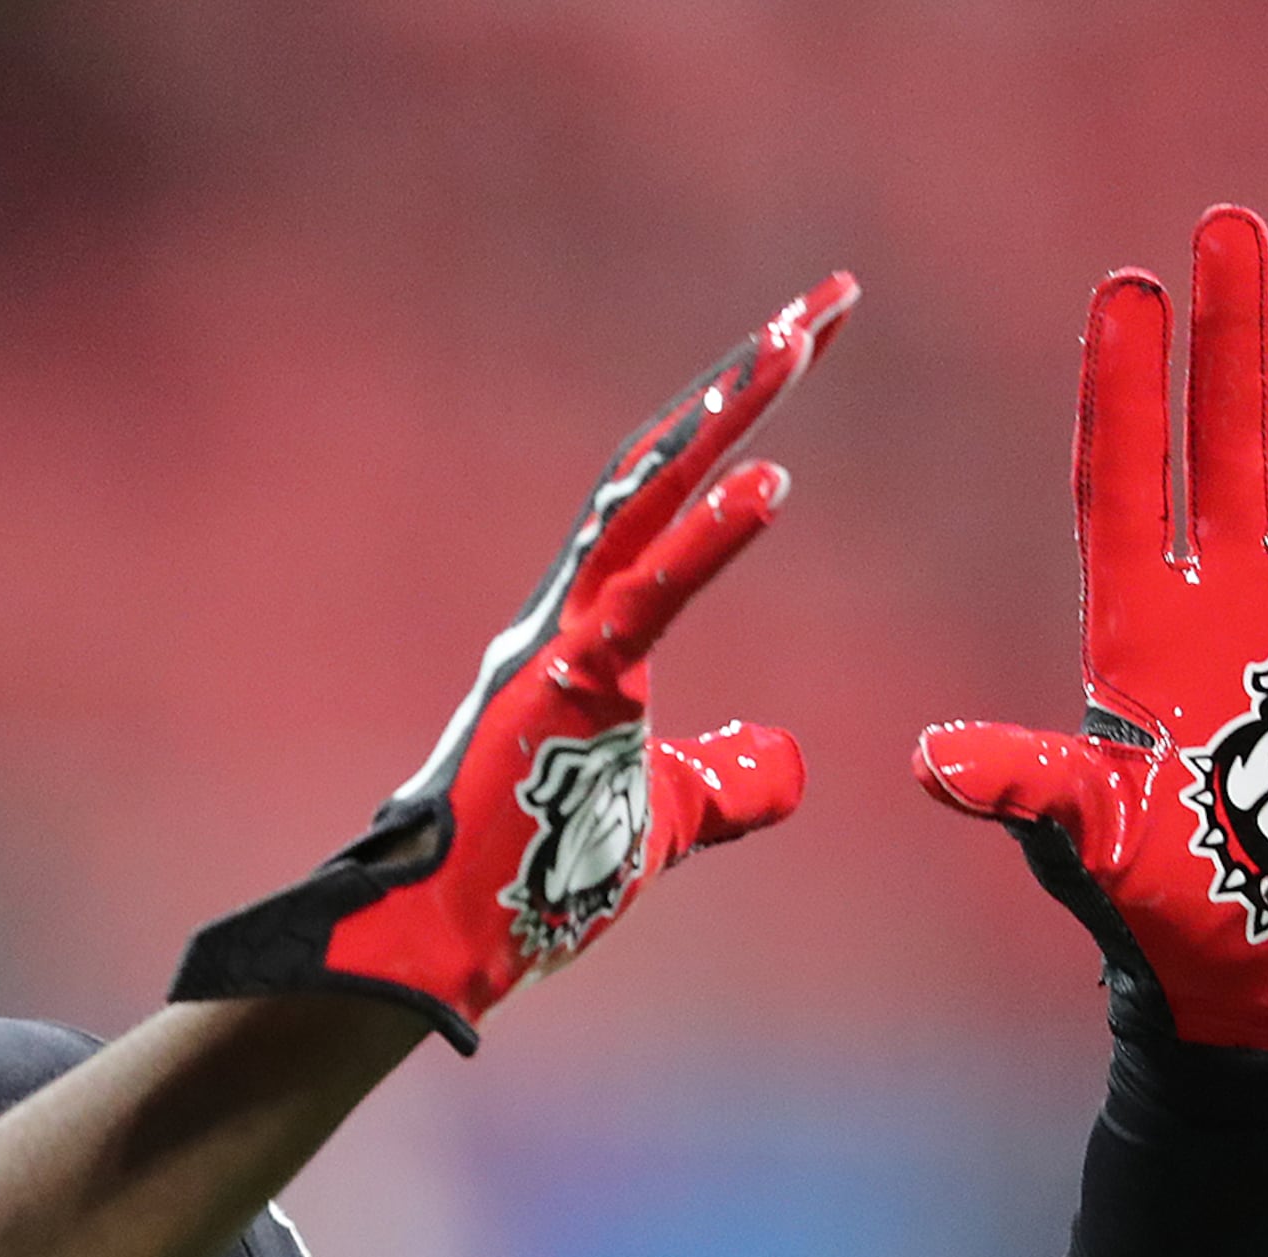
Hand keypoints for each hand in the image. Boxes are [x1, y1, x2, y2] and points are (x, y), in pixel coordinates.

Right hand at [172, 274, 852, 1050]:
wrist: (440, 947)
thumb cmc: (531, 888)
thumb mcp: (660, 824)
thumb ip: (722, 780)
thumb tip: (792, 763)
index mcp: (586, 637)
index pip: (672, 502)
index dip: (737, 423)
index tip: (803, 346)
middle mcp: (564, 614)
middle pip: (664, 465)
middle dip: (746, 379)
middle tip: (827, 298)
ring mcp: (557, 642)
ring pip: (646, 498)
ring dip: (724, 416)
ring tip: (796, 338)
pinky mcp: (564, 686)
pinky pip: (649, 595)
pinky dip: (711, 535)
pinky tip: (775, 477)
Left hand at [916, 206, 1267, 1057]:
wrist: (1257, 983)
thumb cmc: (1151, 916)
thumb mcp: (1083, 841)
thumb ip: (1026, 786)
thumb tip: (930, 762)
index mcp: (1136, 635)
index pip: (1123, 486)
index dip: (1124, 393)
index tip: (1125, 289)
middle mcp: (1226, 610)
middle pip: (1232, 448)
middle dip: (1234, 344)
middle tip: (1231, 229)